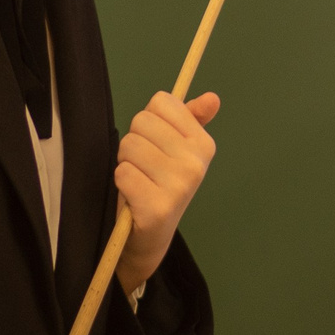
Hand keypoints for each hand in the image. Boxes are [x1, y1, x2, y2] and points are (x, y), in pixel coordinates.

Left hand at [114, 90, 219, 294]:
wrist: (151, 237)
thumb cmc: (160, 185)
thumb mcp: (178, 151)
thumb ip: (190, 120)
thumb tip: (213, 97)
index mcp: (204, 144)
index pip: (161, 102)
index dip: (150, 121)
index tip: (157, 143)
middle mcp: (196, 163)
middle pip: (142, 121)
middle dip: (135, 142)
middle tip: (145, 167)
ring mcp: (179, 186)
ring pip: (129, 145)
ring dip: (126, 163)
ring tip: (139, 181)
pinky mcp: (158, 206)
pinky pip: (123, 173)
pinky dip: (122, 183)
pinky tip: (134, 197)